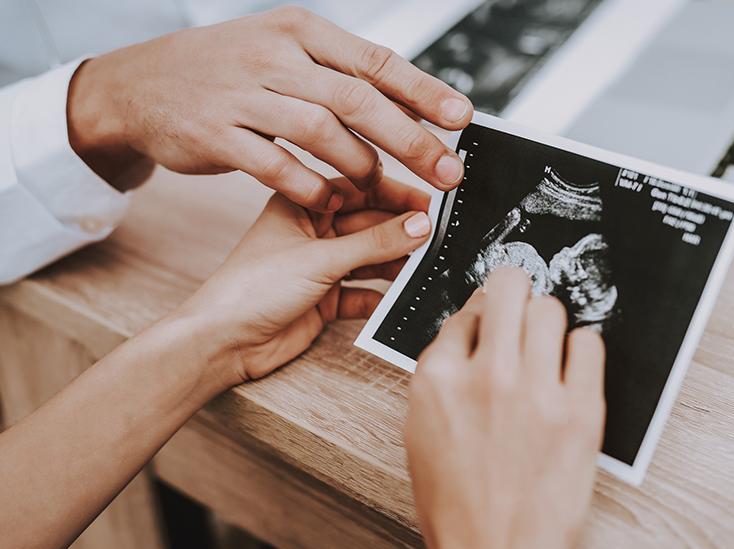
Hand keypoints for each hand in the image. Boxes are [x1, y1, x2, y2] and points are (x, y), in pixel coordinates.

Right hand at [66, 6, 472, 207]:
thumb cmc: (226, 72)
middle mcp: (274, 56)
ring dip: (360, 166)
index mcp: (299, 31)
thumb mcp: (281, 54)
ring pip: (320, 131)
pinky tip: (330, 201)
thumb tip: (406, 105)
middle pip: (357, 98)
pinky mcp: (217, 135)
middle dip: (410, 139)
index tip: (460, 118)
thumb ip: (336, 76)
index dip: (423, 91)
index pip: (374, 60)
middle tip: (445, 170)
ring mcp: (242, 95)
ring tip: (380, 188)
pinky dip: (311, 187)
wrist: (141, 85)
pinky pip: (276, 167)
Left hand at [173, 176, 430, 388]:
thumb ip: (374, 243)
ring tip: (427, 264)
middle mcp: (312, 233)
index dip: (396, 193)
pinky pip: (363, 292)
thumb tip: (419, 225)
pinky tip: (401, 296)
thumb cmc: (251, 288)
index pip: (359, 189)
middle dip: (401, 230)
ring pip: (369, 258)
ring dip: (395, 263)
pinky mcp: (324, 300)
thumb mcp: (320, 258)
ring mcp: (319, 267)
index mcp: (302, 205)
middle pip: (369, 224)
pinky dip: (382, 295)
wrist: (223, 342)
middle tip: (437, 235)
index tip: (431, 201)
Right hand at [405, 268, 605, 548]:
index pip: (464, 311)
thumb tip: (471, 329)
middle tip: (519, 303)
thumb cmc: (454, 500)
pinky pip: (589, 344)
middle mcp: (485, 376)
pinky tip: (569, 367)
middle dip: (512, 290)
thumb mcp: (422, 428)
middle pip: (508, 288)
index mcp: (437, 379)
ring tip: (545, 342)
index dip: (479, 315)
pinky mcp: (581, 413)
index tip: (489, 321)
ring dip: (546, 319)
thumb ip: (442, 373)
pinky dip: (580, 348)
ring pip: (550, 308)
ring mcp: (535, 392)